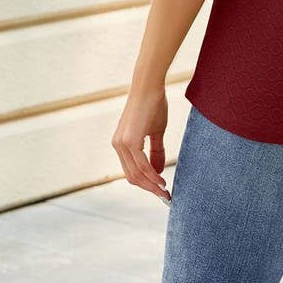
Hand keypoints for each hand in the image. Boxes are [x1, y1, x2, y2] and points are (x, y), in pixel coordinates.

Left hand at [112, 85, 171, 203]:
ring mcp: (122, 144)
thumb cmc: (153, 104)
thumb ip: (156, 151)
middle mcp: (118, 145)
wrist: (149, 86)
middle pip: (132, 176)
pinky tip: (161, 181)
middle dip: (149, 188)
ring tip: (165, 192)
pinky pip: (141, 165)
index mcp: (121, 144)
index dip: (146, 183)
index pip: (131, 171)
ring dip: (151, 185)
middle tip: (164, 196)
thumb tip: (158, 171)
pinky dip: (151, 175)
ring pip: (136, 173)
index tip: (160, 190)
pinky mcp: (130, 141)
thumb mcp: (156, 131)